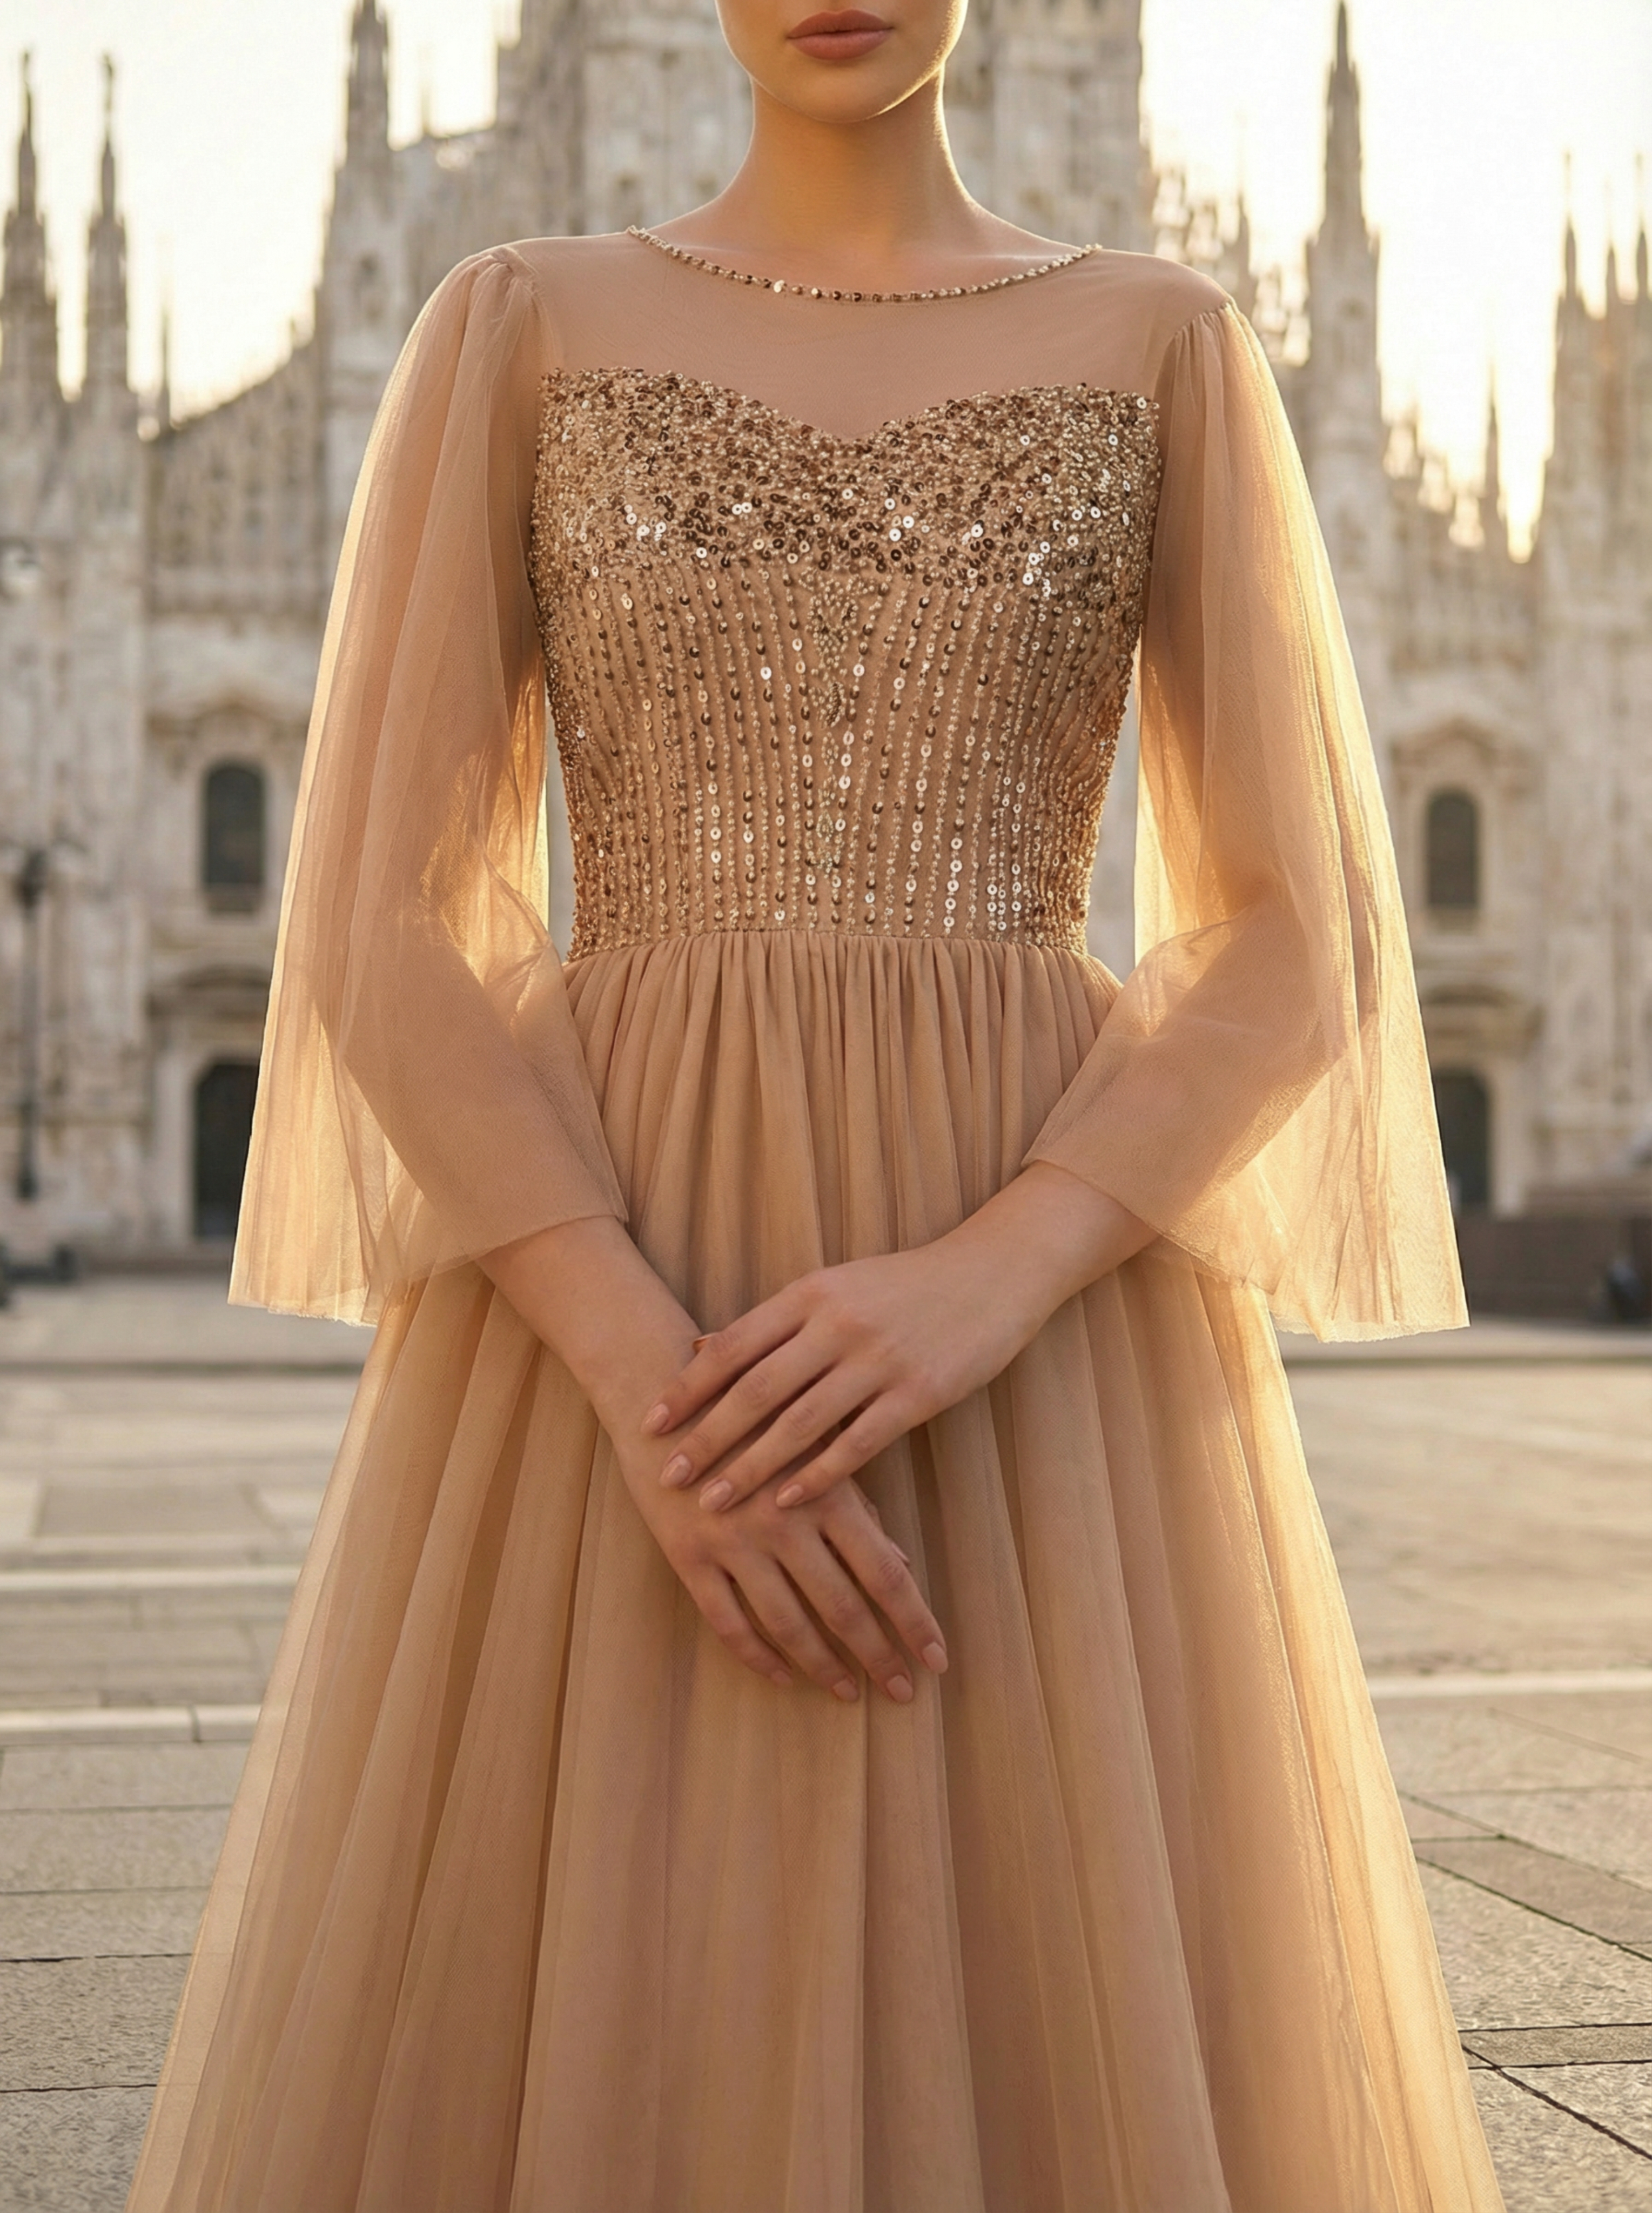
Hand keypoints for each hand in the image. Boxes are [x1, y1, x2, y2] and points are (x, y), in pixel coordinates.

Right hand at [616, 1440, 946, 1703]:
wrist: (661, 1391)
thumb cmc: (753, 1413)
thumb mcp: (813, 1444)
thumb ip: (857, 1504)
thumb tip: (899, 1564)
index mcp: (823, 1492)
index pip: (884, 1574)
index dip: (914, 1622)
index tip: (937, 1661)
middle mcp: (782, 1522)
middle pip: (843, 1608)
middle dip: (878, 1656)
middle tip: (903, 1692)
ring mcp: (733, 1542)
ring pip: (787, 1624)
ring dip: (822, 1665)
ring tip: (848, 1692)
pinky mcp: (689, 1556)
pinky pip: (728, 1623)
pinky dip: (758, 1656)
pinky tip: (781, 1675)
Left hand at [643, 1165, 1154, 1512]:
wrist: (993, 1273)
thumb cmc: (905, 1285)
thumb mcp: (835, 1286)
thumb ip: (775, 1321)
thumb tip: (702, 1349)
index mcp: (810, 1294)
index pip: (733, 1345)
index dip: (687, 1389)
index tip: (649, 1424)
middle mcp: (837, 1324)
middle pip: (755, 1390)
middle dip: (706, 1438)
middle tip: (668, 1476)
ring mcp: (878, 1360)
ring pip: (799, 1424)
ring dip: (751, 1467)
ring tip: (714, 1503)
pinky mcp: (917, 1393)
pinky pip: (856, 1443)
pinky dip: (817, 1476)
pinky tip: (787, 1502)